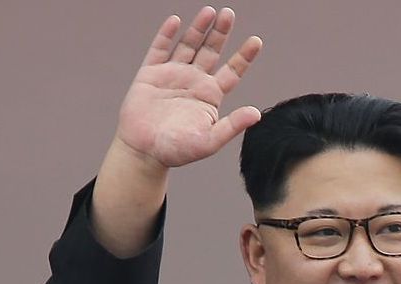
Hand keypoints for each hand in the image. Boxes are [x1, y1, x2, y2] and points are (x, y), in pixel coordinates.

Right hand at [114, 7, 262, 168]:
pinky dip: (166, 35)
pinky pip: (159, 49)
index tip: (256, 41)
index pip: (232, 71)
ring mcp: (172, 75)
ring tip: (209, 12)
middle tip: (228, 14)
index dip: (244, 56)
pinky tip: (175, 21)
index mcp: (210, 96)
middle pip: (211, 51)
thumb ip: (231, 126)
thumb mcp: (209, 141)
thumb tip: (257, 114)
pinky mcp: (150, 74)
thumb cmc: (176, 151)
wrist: (143, 153)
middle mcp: (193, 81)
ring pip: (188, 45)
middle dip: (220, 32)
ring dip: (198, 28)